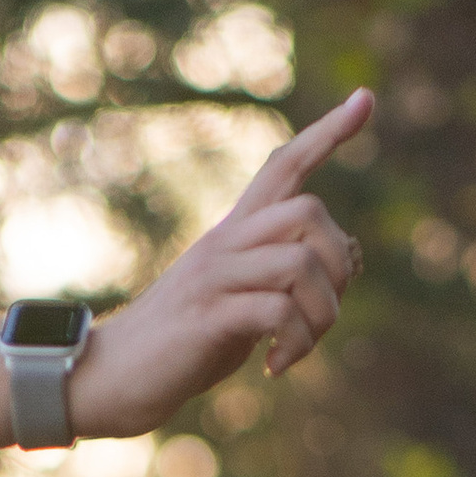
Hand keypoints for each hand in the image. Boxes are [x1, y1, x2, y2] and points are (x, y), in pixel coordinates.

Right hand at [70, 88, 371, 435]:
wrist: (110, 377)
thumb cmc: (181, 344)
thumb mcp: (237, 302)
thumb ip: (281, 277)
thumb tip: (348, 260)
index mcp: (233, 234)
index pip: (283, 166)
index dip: (326, 133)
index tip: (365, 99)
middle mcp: (224, 242)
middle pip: (308, 210)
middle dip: (339, 263)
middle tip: (324, 313)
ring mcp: (213, 276)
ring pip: (300, 262)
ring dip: (322, 315)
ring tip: (299, 347)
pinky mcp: (207, 316)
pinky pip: (277, 312)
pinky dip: (294, 344)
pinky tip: (276, 366)